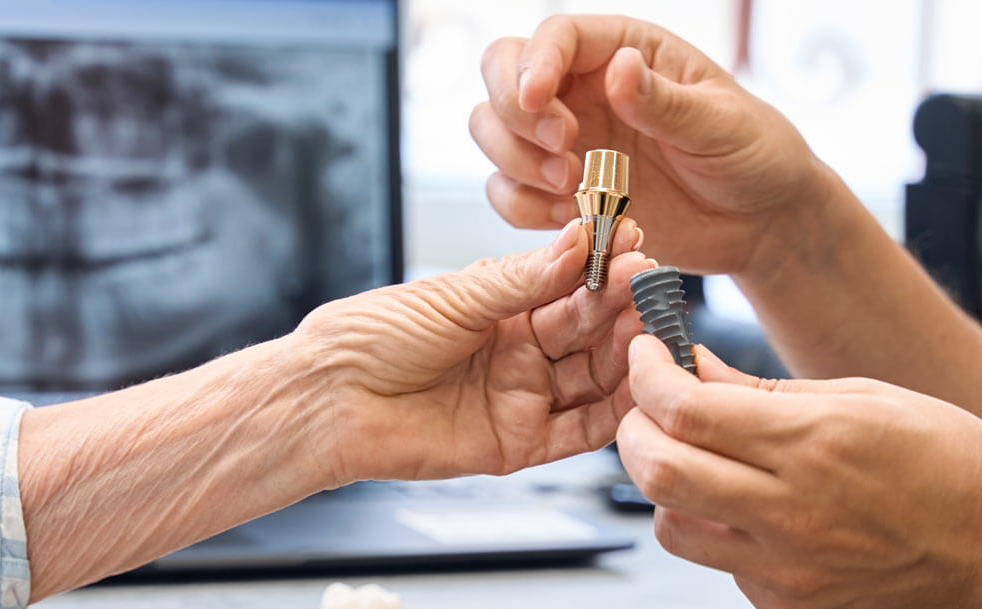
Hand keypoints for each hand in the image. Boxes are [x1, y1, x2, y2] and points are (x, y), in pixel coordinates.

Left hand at [295, 219, 650, 481]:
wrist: (328, 399)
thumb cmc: (372, 337)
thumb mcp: (454, 297)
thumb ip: (523, 279)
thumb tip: (579, 241)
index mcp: (505, 305)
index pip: (571, 284)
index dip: (604, 267)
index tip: (635, 246)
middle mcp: (521, 350)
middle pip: (590, 331)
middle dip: (622, 309)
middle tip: (652, 289)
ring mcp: (523, 397)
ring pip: (594, 379)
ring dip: (627, 359)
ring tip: (653, 336)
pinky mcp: (519, 444)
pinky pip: (578, 433)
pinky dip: (613, 417)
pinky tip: (639, 394)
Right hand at [473, 15, 840, 274]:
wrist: (761, 222)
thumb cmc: (754, 155)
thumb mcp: (722, 124)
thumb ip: (666, 101)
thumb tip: (617, 69)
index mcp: (623, 52)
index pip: (554, 36)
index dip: (533, 63)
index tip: (538, 98)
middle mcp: (583, 89)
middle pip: (500, 74)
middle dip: (513, 113)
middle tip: (562, 151)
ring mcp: (567, 141)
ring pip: (492, 132)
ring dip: (514, 162)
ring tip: (571, 189)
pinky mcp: (562, 193)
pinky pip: (508, 193)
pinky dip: (524, 208)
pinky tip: (572, 219)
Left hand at [615, 336, 981, 607]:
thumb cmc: (961, 471)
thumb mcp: (869, 399)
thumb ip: (768, 392)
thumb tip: (695, 369)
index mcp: (814, 444)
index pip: (683, 410)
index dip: (646, 375)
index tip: (646, 354)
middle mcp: (793, 513)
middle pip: (656, 472)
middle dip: (634, 428)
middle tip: (649, 404)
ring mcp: (789, 569)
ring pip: (673, 527)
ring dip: (667, 485)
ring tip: (699, 456)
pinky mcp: (790, 606)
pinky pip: (719, 564)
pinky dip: (716, 528)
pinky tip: (752, 504)